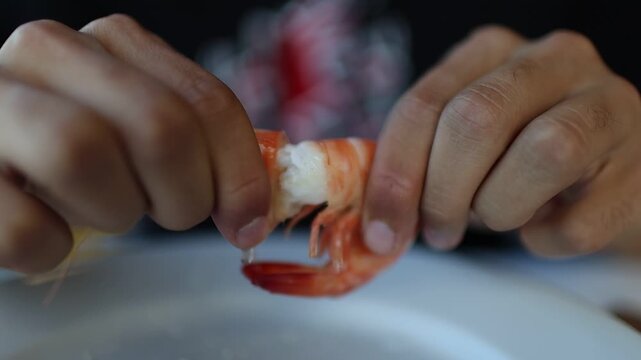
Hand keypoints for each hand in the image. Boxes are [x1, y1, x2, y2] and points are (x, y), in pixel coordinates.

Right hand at [0, 14, 269, 272]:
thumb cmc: (72, 147)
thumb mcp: (138, 128)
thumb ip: (197, 146)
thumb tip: (253, 211)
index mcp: (113, 42)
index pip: (207, 102)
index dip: (241, 172)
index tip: (247, 220)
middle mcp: (51, 52)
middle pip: (160, 127)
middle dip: (186, 195)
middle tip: (172, 214)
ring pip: (84, 155)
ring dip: (116, 211)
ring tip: (102, 211)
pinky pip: (27, 227)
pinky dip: (52, 247)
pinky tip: (48, 230)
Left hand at [363, 25, 640, 256]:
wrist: (602, 170)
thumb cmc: (515, 155)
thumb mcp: (461, 141)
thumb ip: (418, 161)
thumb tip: (375, 224)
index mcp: (490, 50)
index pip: (425, 103)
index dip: (395, 173)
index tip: (379, 230)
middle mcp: (553, 59)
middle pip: (476, 120)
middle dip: (442, 192)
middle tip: (438, 231)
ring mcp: (607, 103)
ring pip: (542, 153)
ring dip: (500, 209)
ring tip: (499, 217)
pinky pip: (580, 219)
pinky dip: (547, 239)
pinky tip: (545, 224)